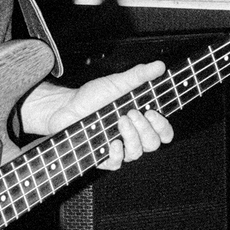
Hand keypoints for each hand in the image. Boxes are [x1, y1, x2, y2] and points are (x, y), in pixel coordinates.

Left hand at [24, 61, 173, 169]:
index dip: (163, 127)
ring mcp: (118, 147)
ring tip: (120, 120)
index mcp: (140, 120)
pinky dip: (117, 154)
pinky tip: (112, 142)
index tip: (152, 112)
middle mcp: (132, 136)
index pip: (163, 132)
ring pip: (136, 153)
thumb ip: (139, 76)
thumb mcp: (117, 83)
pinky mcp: (103, 157)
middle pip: (153, 144)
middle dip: (146, 129)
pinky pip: (117, 163)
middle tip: (131, 113)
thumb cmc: (92, 96)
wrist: (66, 107)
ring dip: (132, 137)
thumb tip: (159, 65)